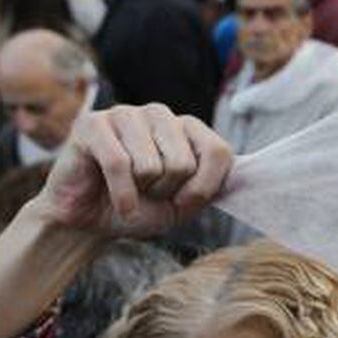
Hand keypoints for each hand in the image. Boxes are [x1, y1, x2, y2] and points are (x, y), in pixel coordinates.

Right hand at [34, 105, 231, 238]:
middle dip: (166, 192)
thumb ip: (214, 187)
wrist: (88, 224)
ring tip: (128, 190)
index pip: (219, 152)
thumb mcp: (185, 204)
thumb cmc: (139, 209)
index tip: (183, 201)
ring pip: (152, 165)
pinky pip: (119, 164)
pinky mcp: (92, 125)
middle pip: (184, 162)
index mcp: (186, 127)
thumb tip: (248, 177)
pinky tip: (118, 203)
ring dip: (140, 192)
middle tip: (147, 193)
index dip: (203, 188)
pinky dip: (122, 195)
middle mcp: (159, 114)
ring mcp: (125, 114)